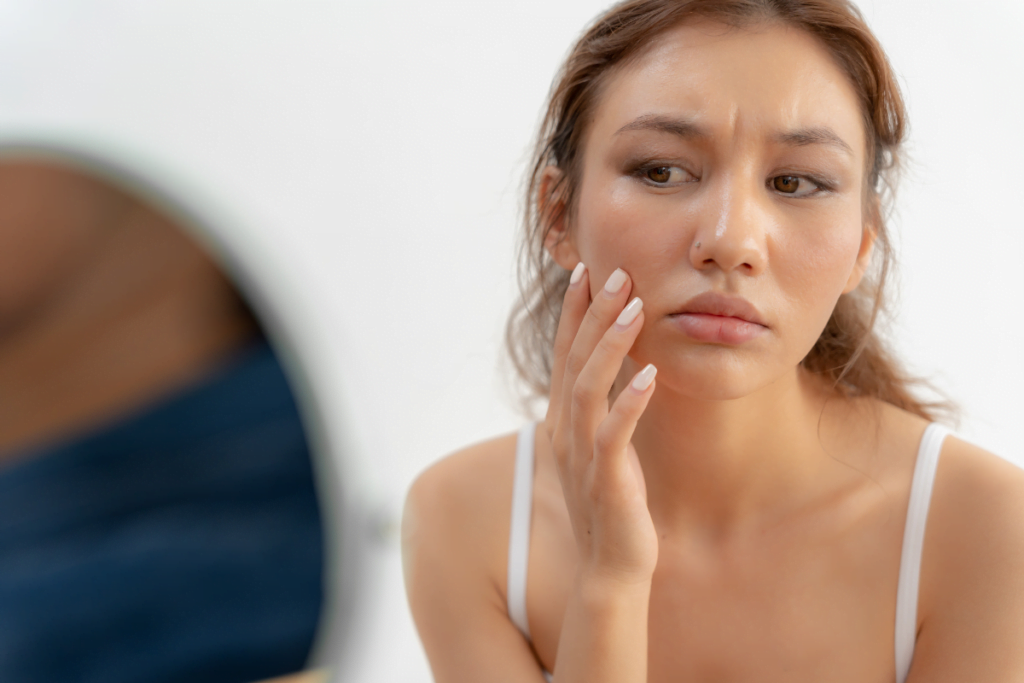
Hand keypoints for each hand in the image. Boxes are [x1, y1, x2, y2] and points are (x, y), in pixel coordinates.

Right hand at [543, 263, 658, 584]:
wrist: (610, 567)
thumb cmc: (610, 504)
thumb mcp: (600, 448)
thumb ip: (599, 410)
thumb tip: (613, 368)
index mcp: (563, 422)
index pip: (564, 355)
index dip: (573, 313)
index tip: (586, 272)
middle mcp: (565, 432)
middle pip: (573, 360)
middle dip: (592, 314)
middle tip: (615, 271)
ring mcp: (582, 456)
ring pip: (587, 388)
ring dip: (610, 345)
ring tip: (635, 308)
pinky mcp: (606, 479)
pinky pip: (613, 434)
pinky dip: (629, 401)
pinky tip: (649, 373)